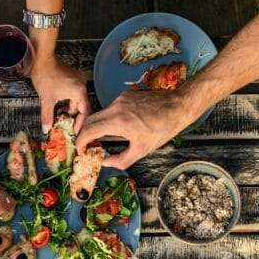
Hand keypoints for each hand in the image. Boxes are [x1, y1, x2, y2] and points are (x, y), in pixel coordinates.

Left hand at [31, 54, 90, 133]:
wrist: (41, 59)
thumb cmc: (45, 76)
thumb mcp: (46, 100)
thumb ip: (47, 116)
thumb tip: (46, 129)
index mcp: (79, 92)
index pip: (85, 112)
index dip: (80, 123)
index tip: (74, 131)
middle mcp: (82, 86)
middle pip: (81, 106)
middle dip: (73, 117)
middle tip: (66, 126)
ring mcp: (78, 80)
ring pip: (77, 100)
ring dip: (69, 109)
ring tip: (60, 117)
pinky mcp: (73, 77)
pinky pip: (74, 93)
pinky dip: (68, 101)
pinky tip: (60, 106)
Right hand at [76, 88, 192, 168]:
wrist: (177, 106)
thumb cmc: (162, 129)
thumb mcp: (142, 150)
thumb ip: (120, 160)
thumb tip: (105, 162)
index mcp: (118, 122)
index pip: (88, 131)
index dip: (80, 142)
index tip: (81, 150)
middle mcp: (115, 107)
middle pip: (89, 120)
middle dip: (84, 134)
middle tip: (87, 146)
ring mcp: (120, 99)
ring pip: (99, 114)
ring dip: (96, 126)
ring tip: (101, 139)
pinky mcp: (125, 95)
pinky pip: (110, 108)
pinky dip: (108, 119)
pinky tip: (117, 127)